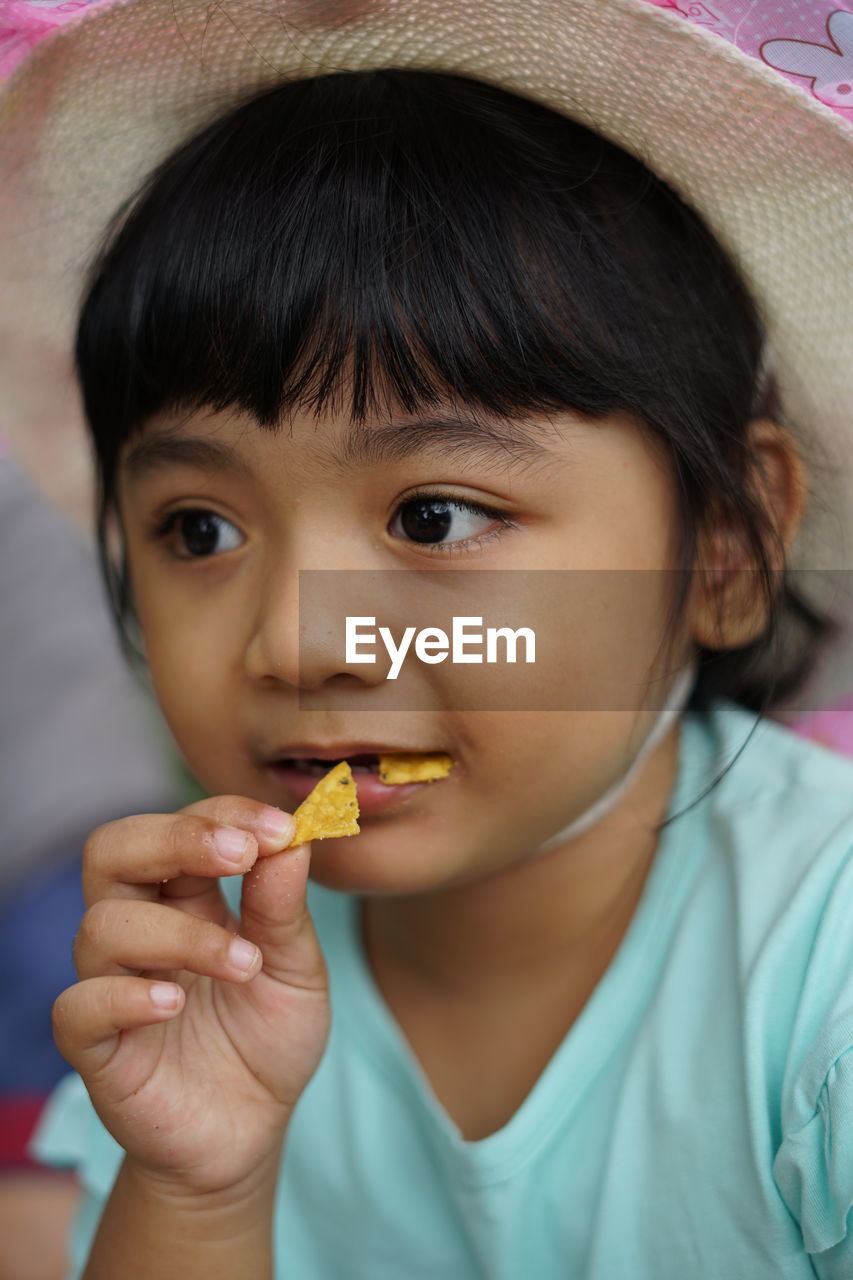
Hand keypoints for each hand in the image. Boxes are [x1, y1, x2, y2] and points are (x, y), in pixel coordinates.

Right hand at [52, 797, 328, 1196]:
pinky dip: (124, 996)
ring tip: (244, 964)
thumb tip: (292, 838)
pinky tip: (175, 1004)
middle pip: (112, 850)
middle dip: (174, 839)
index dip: (223, 815)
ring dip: (180, 933)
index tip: (279, 829)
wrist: (251, 1133)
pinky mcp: (98, 1050)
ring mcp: (113, 985)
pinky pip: (78, 1007)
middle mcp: (140, 930)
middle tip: (239, 855)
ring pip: (102, 925)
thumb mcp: (297, 969)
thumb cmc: (268, 1040)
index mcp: (186, 899)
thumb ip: (286, 908)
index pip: (180, 827)